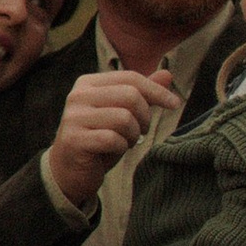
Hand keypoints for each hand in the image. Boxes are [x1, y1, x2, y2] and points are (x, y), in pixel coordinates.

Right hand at [44, 67, 177, 210]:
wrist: (69, 170)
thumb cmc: (100, 139)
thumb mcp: (122, 113)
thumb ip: (142, 94)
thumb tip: (167, 74)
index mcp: (89, 83)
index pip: (130, 77)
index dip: (157, 90)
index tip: (175, 104)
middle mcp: (78, 95)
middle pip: (130, 96)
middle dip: (144, 116)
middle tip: (141, 131)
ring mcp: (74, 117)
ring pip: (124, 118)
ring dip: (133, 134)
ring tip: (126, 141)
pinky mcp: (74, 139)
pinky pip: (112, 139)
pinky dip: (121, 147)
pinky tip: (115, 150)